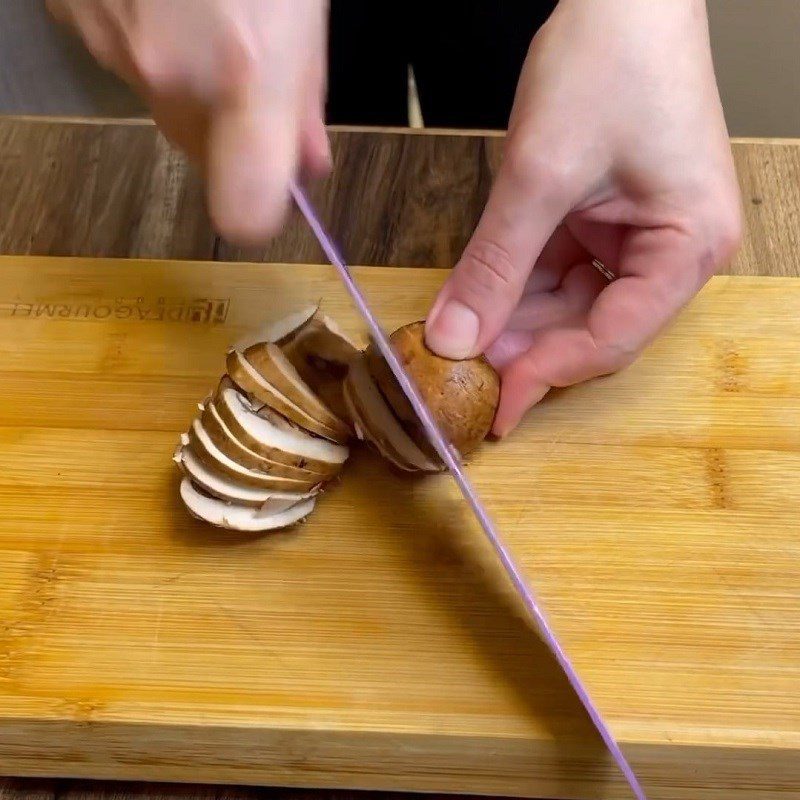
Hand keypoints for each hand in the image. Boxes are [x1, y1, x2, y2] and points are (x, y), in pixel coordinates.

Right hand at [47, 0, 329, 243]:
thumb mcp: (304, 9)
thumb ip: (307, 97)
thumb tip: (309, 164)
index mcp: (247, 74)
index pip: (245, 210)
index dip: (258, 209)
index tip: (273, 190)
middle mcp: (170, 75)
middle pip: (201, 151)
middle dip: (227, 125)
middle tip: (248, 62)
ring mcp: (112, 44)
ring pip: (161, 102)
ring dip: (186, 76)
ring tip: (204, 6)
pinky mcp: (73, 17)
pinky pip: (124, 59)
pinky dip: (148, 38)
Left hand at [425, 0, 742, 436]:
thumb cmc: (607, 62)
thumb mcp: (538, 175)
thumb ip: (495, 265)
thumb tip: (455, 338)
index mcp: (686, 247)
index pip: (612, 338)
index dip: (546, 375)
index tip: (495, 406)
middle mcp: (672, 251)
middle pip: (591, 327)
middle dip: (523, 345)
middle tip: (463, 369)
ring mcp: (640, 235)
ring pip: (570, 303)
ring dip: (514, 318)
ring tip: (462, 336)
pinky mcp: (608, 219)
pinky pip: (561, 269)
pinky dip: (518, 284)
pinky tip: (478, 298)